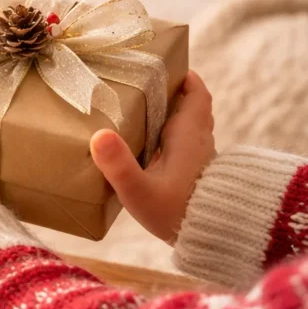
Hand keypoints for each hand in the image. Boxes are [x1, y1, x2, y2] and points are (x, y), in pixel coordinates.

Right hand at [90, 71, 215, 242]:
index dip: (186, 78)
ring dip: (171, 121)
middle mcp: (199, 144)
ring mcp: (200, 162)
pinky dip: (171, 144)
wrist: (209, 241)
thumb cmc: (175, 214)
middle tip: (144, 90)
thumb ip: (119, 164)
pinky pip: (185, 151)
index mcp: (189, 136)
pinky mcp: (196, 180)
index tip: (169, 66)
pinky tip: (149, 154)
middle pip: (192, 109)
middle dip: (173, 96)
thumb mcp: (139, 191)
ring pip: (189, 131)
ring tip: (140, 118)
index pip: (197, 95)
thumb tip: (98, 134)